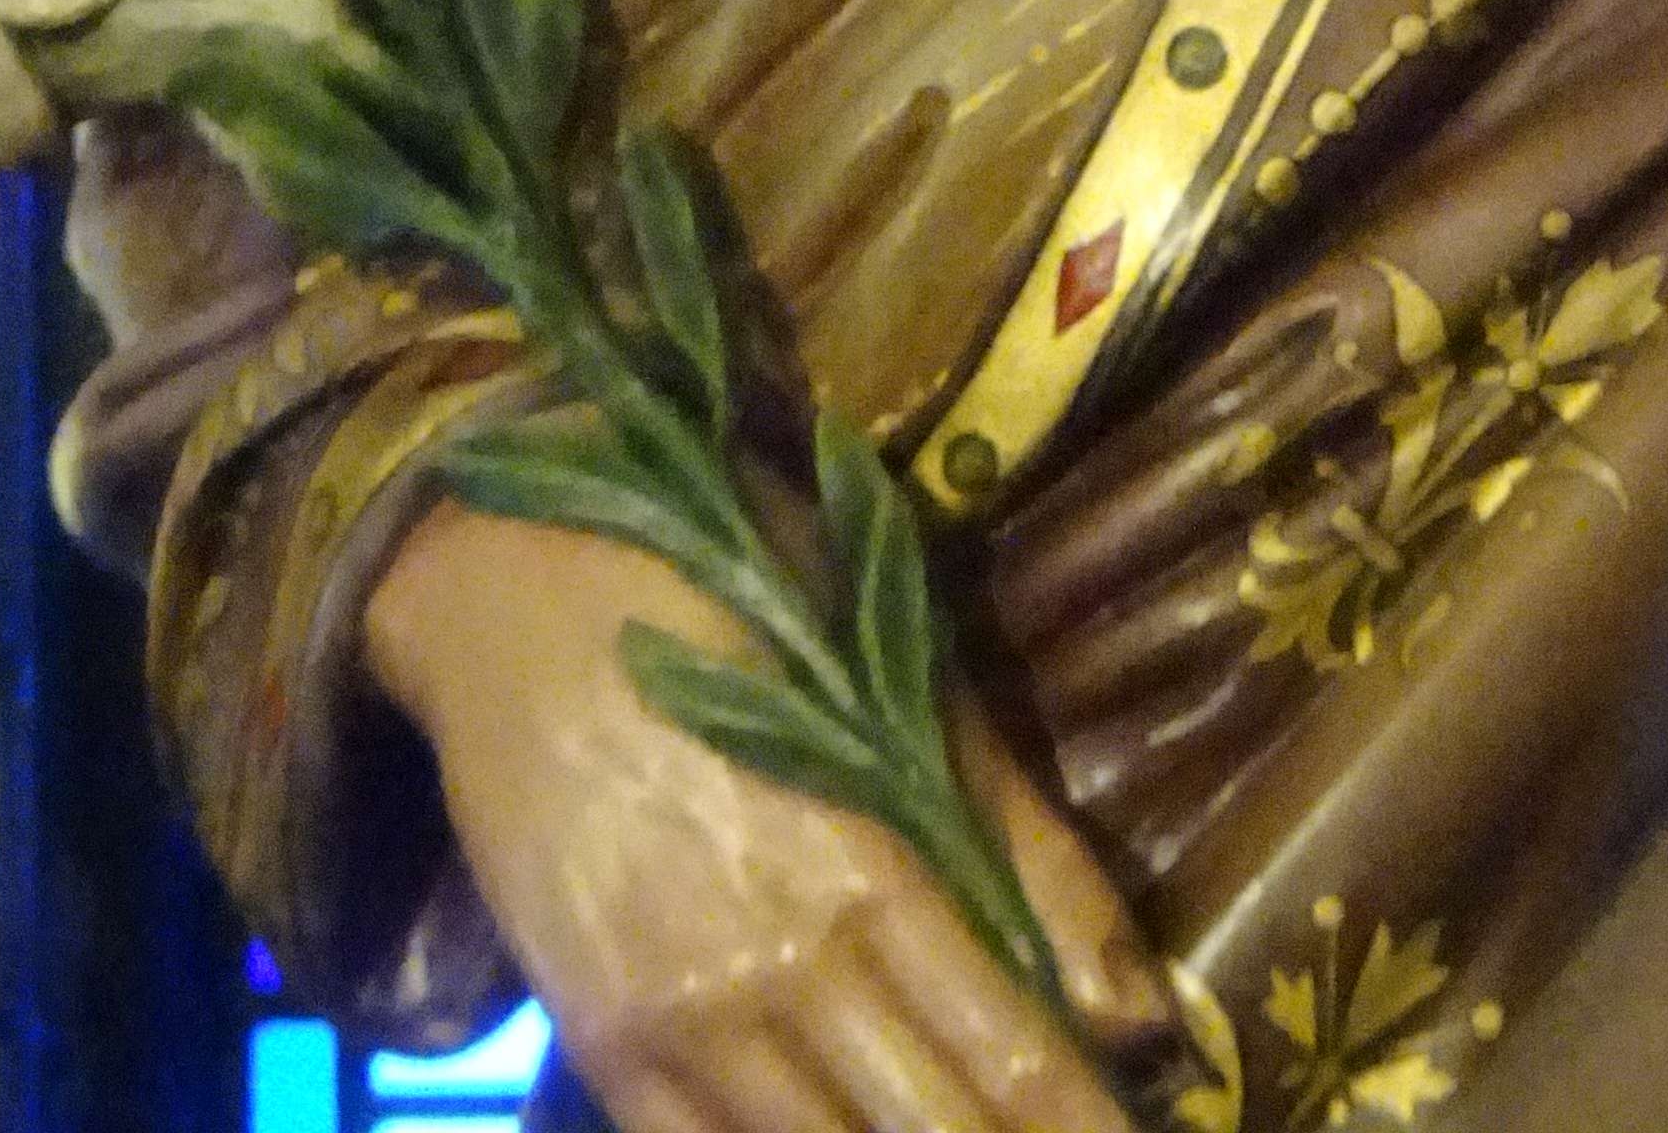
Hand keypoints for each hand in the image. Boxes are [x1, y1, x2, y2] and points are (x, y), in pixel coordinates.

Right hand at [365, 501, 1170, 1132]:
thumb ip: (1029, 854)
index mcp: (873, 867)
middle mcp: (781, 967)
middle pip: (927, 1128)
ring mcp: (681, 1017)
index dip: (1081, 1125)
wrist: (525, 588)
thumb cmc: (748, 600)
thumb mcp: (910, 689)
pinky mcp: (600, 1039)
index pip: (1011, 1052)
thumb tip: (1142, 1011)